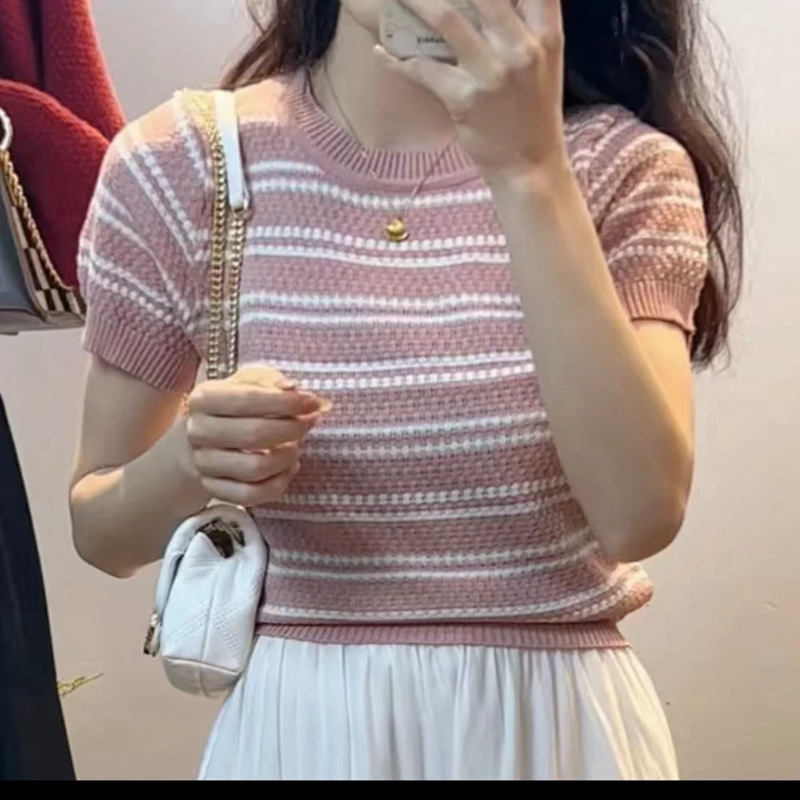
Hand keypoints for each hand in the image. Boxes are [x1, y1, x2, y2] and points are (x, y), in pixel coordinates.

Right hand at [184, 366, 325, 506]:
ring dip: (287, 457)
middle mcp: (198, 431)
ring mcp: (203, 463)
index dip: (286, 402)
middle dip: (292, 429)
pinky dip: (278, 484)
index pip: (248, 399)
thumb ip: (270, 380)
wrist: (200, 438)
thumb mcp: (247, 382)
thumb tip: (291, 388)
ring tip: (297, 445)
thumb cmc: (233, 406)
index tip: (312, 402)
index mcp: (204, 399)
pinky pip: (252, 495)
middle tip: (308, 423)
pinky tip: (289, 467)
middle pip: (255, 434)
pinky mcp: (213, 489)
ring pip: (255, 469)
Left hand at [377, 0, 567, 183]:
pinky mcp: (464, 100)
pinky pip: (423, 69)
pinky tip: (381, 51)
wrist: (528, 165)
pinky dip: (397, 60)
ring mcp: (492, 74)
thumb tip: (489, 2)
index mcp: (545, 34)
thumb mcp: (544, 60)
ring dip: (414, 1)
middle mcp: (521, 49)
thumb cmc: (531, 110)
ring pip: (446, 20)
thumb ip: (524, 23)